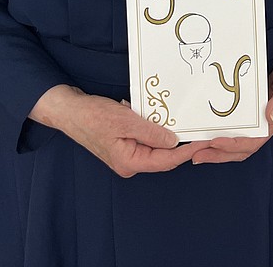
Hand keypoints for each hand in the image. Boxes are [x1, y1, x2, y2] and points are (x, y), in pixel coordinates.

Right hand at [30, 84, 195, 177]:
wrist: (70, 110)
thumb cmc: (92, 116)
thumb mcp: (126, 121)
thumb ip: (151, 132)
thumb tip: (174, 141)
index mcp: (129, 162)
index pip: (166, 161)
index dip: (186, 151)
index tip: (203, 142)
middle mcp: (129, 163)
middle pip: (163, 157)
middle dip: (179, 143)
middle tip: (198, 130)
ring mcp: (126, 154)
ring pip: (155, 146)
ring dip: (165, 133)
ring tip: (180, 121)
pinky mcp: (124, 144)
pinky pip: (145, 138)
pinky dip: (152, 128)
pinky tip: (155, 116)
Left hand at [185, 33, 272, 164]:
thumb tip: (269, 119)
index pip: (252, 142)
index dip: (232, 145)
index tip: (214, 142)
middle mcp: (266, 126)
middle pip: (240, 149)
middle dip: (218, 154)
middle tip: (195, 155)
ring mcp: (259, 121)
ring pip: (237, 143)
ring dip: (217, 149)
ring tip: (197, 150)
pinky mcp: (254, 113)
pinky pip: (237, 130)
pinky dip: (223, 135)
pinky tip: (209, 133)